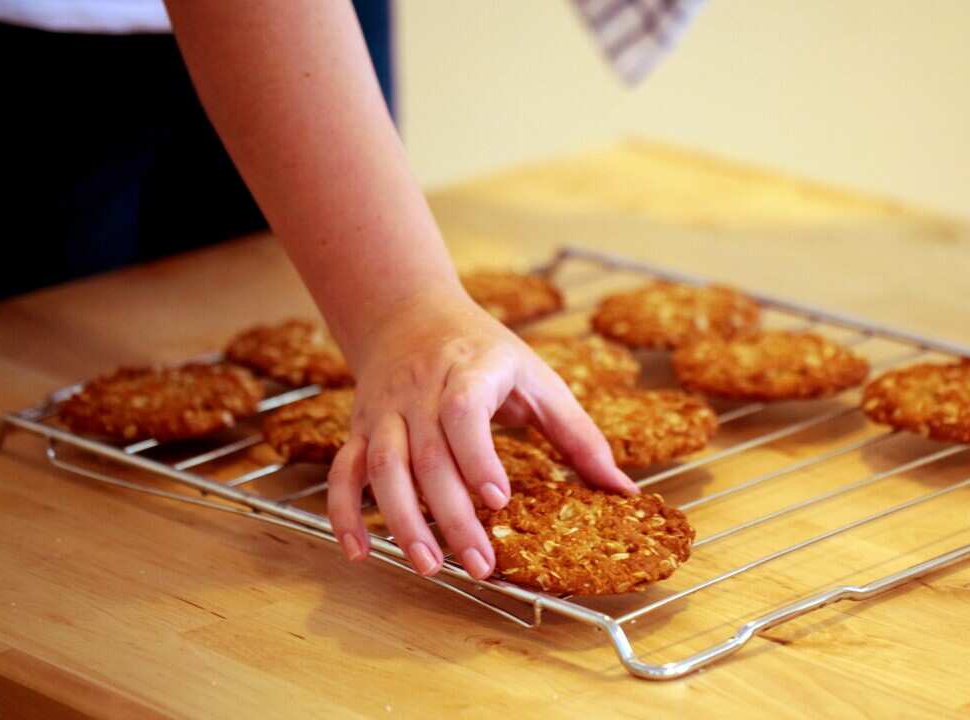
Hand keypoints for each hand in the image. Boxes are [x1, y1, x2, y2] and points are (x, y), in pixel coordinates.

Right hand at [326, 287, 638, 579]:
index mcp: (471, 371)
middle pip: (427, 457)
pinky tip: (360, 552)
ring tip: (430, 566)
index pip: (464, 411)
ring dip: (402, 521)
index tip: (498, 499)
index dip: (476, 455)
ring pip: (383, 469)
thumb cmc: (485, 352)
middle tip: (480, 565)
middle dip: (452, 516)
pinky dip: (345, 513)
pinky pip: (344, 472)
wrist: (409, 314)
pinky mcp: (361, 429)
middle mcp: (420, 391)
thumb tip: (625, 489)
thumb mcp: (539, 379)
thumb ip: (580, 435)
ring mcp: (385, 412)